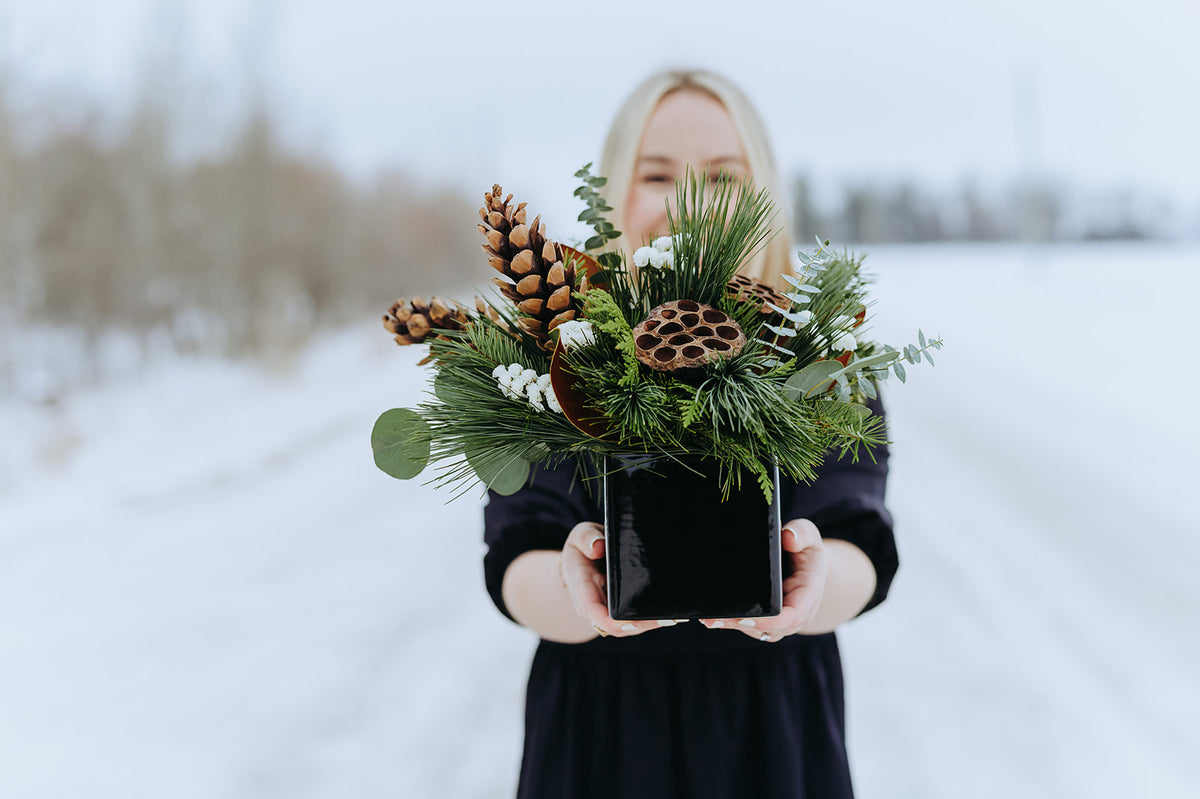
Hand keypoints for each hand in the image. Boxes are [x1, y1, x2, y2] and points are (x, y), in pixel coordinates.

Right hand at [560, 522, 678, 638]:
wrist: (576, 567)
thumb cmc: (580, 551)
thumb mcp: (578, 536)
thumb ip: (586, 537)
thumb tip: (598, 547)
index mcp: (582, 588)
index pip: (593, 611)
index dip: (612, 620)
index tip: (632, 620)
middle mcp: (593, 608)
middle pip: (617, 626)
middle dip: (641, 624)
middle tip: (667, 617)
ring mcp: (606, 614)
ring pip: (628, 627)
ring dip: (650, 624)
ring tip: (675, 616)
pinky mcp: (619, 614)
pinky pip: (634, 622)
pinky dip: (651, 619)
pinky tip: (671, 614)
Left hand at [700, 518, 827, 641]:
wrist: (809, 569)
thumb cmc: (808, 553)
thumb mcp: (810, 537)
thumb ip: (802, 533)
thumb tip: (788, 537)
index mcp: (807, 596)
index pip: (791, 617)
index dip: (768, 621)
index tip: (745, 618)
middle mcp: (795, 615)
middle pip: (768, 628)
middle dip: (739, 625)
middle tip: (712, 618)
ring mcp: (780, 621)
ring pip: (756, 630)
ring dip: (732, 626)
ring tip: (707, 617)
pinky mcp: (766, 620)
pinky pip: (750, 626)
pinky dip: (732, 622)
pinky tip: (711, 615)